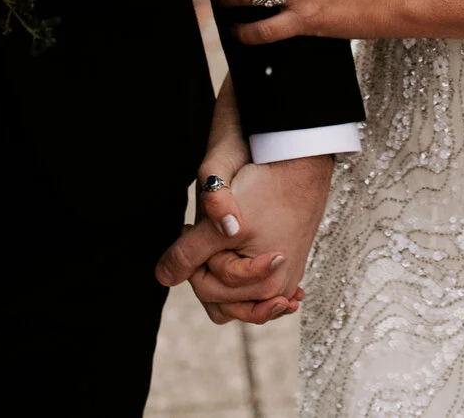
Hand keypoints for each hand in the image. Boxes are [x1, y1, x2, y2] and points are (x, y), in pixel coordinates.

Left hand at [154, 153, 332, 324]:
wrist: (301, 163)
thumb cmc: (265, 190)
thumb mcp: (219, 224)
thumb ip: (189, 253)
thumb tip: (162, 278)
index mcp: (267, 286)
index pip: (208, 291)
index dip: (192, 259)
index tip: (191, 227)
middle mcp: (280, 291)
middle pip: (223, 300)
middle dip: (208, 269)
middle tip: (205, 231)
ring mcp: (285, 280)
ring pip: (238, 295)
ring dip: (223, 273)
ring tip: (218, 238)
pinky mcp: (287, 266)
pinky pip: (255, 285)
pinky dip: (241, 274)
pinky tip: (233, 248)